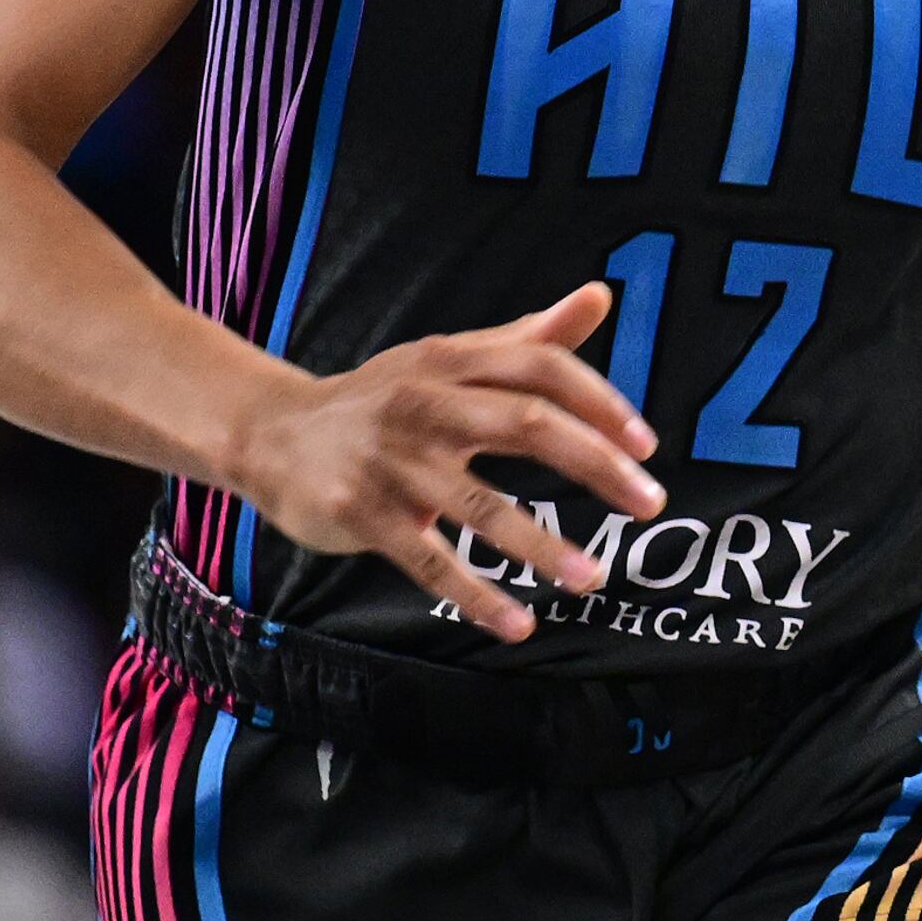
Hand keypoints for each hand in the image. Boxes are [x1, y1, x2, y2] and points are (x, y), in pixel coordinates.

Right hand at [230, 281, 667, 640]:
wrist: (271, 433)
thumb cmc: (381, 398)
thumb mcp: (447, 358)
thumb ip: (526, 337)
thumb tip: (600, 296)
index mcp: (451, 362)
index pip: (538, 368)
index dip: (598, 402)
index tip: (646, 445)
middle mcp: (424, 405)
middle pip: (523, 423)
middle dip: (593, 463)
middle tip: (650, 501)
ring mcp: (393, 463)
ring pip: (481, 506)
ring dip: (543, 546)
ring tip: (594, 578)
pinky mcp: (363, 515)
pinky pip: (429, 562)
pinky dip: (476, 596)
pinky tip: (517, 624)